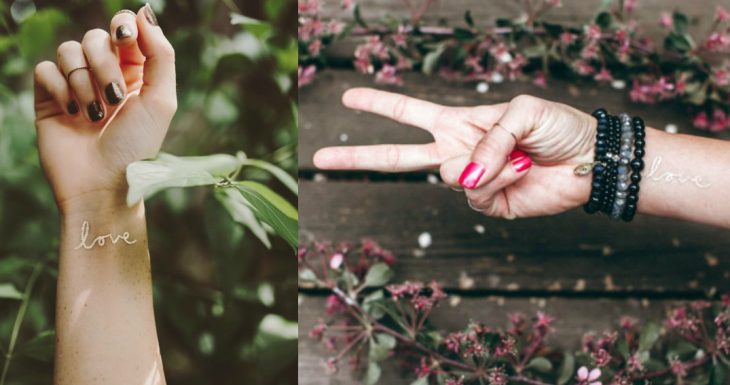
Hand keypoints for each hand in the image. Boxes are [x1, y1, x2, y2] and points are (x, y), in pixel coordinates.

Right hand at [33, 5, 175, 214]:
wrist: (101, 184)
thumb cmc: (137, 147)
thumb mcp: (161, 100)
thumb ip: (160, 54)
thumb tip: (145, 13)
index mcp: (136, 74)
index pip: (125, 30)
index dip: (124, 26)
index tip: (125, 35)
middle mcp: (105, 76)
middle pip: (96, 37)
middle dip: (104, 63)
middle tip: (114, 97)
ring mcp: (75, 86)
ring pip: (68, 51)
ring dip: (84, 81)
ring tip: (95, 114)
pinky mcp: (48, 98)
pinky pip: (45, 70)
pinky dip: (60, 90)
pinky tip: (73, 114)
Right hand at [313, 89, 597, 217]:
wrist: (590, 163)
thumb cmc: (558, 127)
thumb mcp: (521, 112)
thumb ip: (485, 139)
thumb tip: (458, 177)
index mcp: (458, 123)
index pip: (409, 114)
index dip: (379, 106)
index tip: (347, 99)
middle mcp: (456, 152)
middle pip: (397, 157)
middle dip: (356, 158)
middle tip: (317, 160)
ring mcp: (470, 181)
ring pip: (449, 178)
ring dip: (486, 166)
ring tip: (519, 158)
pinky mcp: (487, 207)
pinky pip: (477, 197)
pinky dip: (499, 184)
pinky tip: (519, 175)